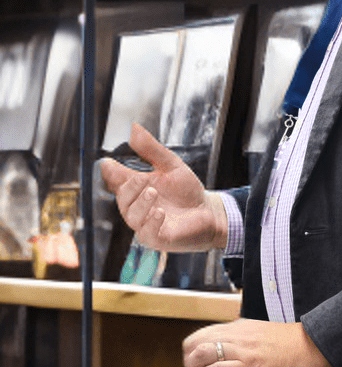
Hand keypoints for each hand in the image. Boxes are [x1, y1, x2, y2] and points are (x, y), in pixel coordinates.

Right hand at [100, 123, 227, 252]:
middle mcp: (137, 206)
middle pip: (122, 198)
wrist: (209, 212)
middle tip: (143, 179)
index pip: (117, 180)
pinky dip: (151, 222)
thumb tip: (134, 128)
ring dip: (141, 203)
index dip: (110, 172)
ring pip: (132, 216)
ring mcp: (145, 223)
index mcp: (137, 188)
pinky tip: (160, 212)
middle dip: (129, 188)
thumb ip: (151, 150)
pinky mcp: (157, 238)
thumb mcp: (171, 165)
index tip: (108, 164)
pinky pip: (146, 233)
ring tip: (153, 192)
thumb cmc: (187, 191)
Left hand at [183, 318, 334, 366]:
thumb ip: (248, 337)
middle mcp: (237, 335)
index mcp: (241, 327)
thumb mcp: (266, 334)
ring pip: (200, 353)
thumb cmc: (296, 344)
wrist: (317, 347)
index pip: (205, 333)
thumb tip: (237, 342)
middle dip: (187, 360)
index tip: (195, 364)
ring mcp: (243, 350)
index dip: (193, 350)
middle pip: (195, 341)